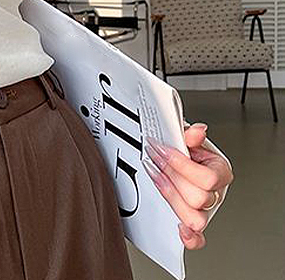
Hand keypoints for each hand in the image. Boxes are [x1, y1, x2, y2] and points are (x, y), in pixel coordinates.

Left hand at [142, 122, 233, 249]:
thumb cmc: (187, 148)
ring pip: (195, 218)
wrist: (180, 155)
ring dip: (172, 198)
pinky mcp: (193, 222)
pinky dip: (190, 237)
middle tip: (152, 160)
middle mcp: (215, 193)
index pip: (208, 178)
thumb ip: (190, 134)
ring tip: (156, 179)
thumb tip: (197, 132)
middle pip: (198, 198)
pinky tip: (178, 229)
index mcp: (219, 171)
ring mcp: (205, 209)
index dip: (182, 164)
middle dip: (170, 177)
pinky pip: (198, 239)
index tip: (161, 149)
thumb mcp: (186, 135)